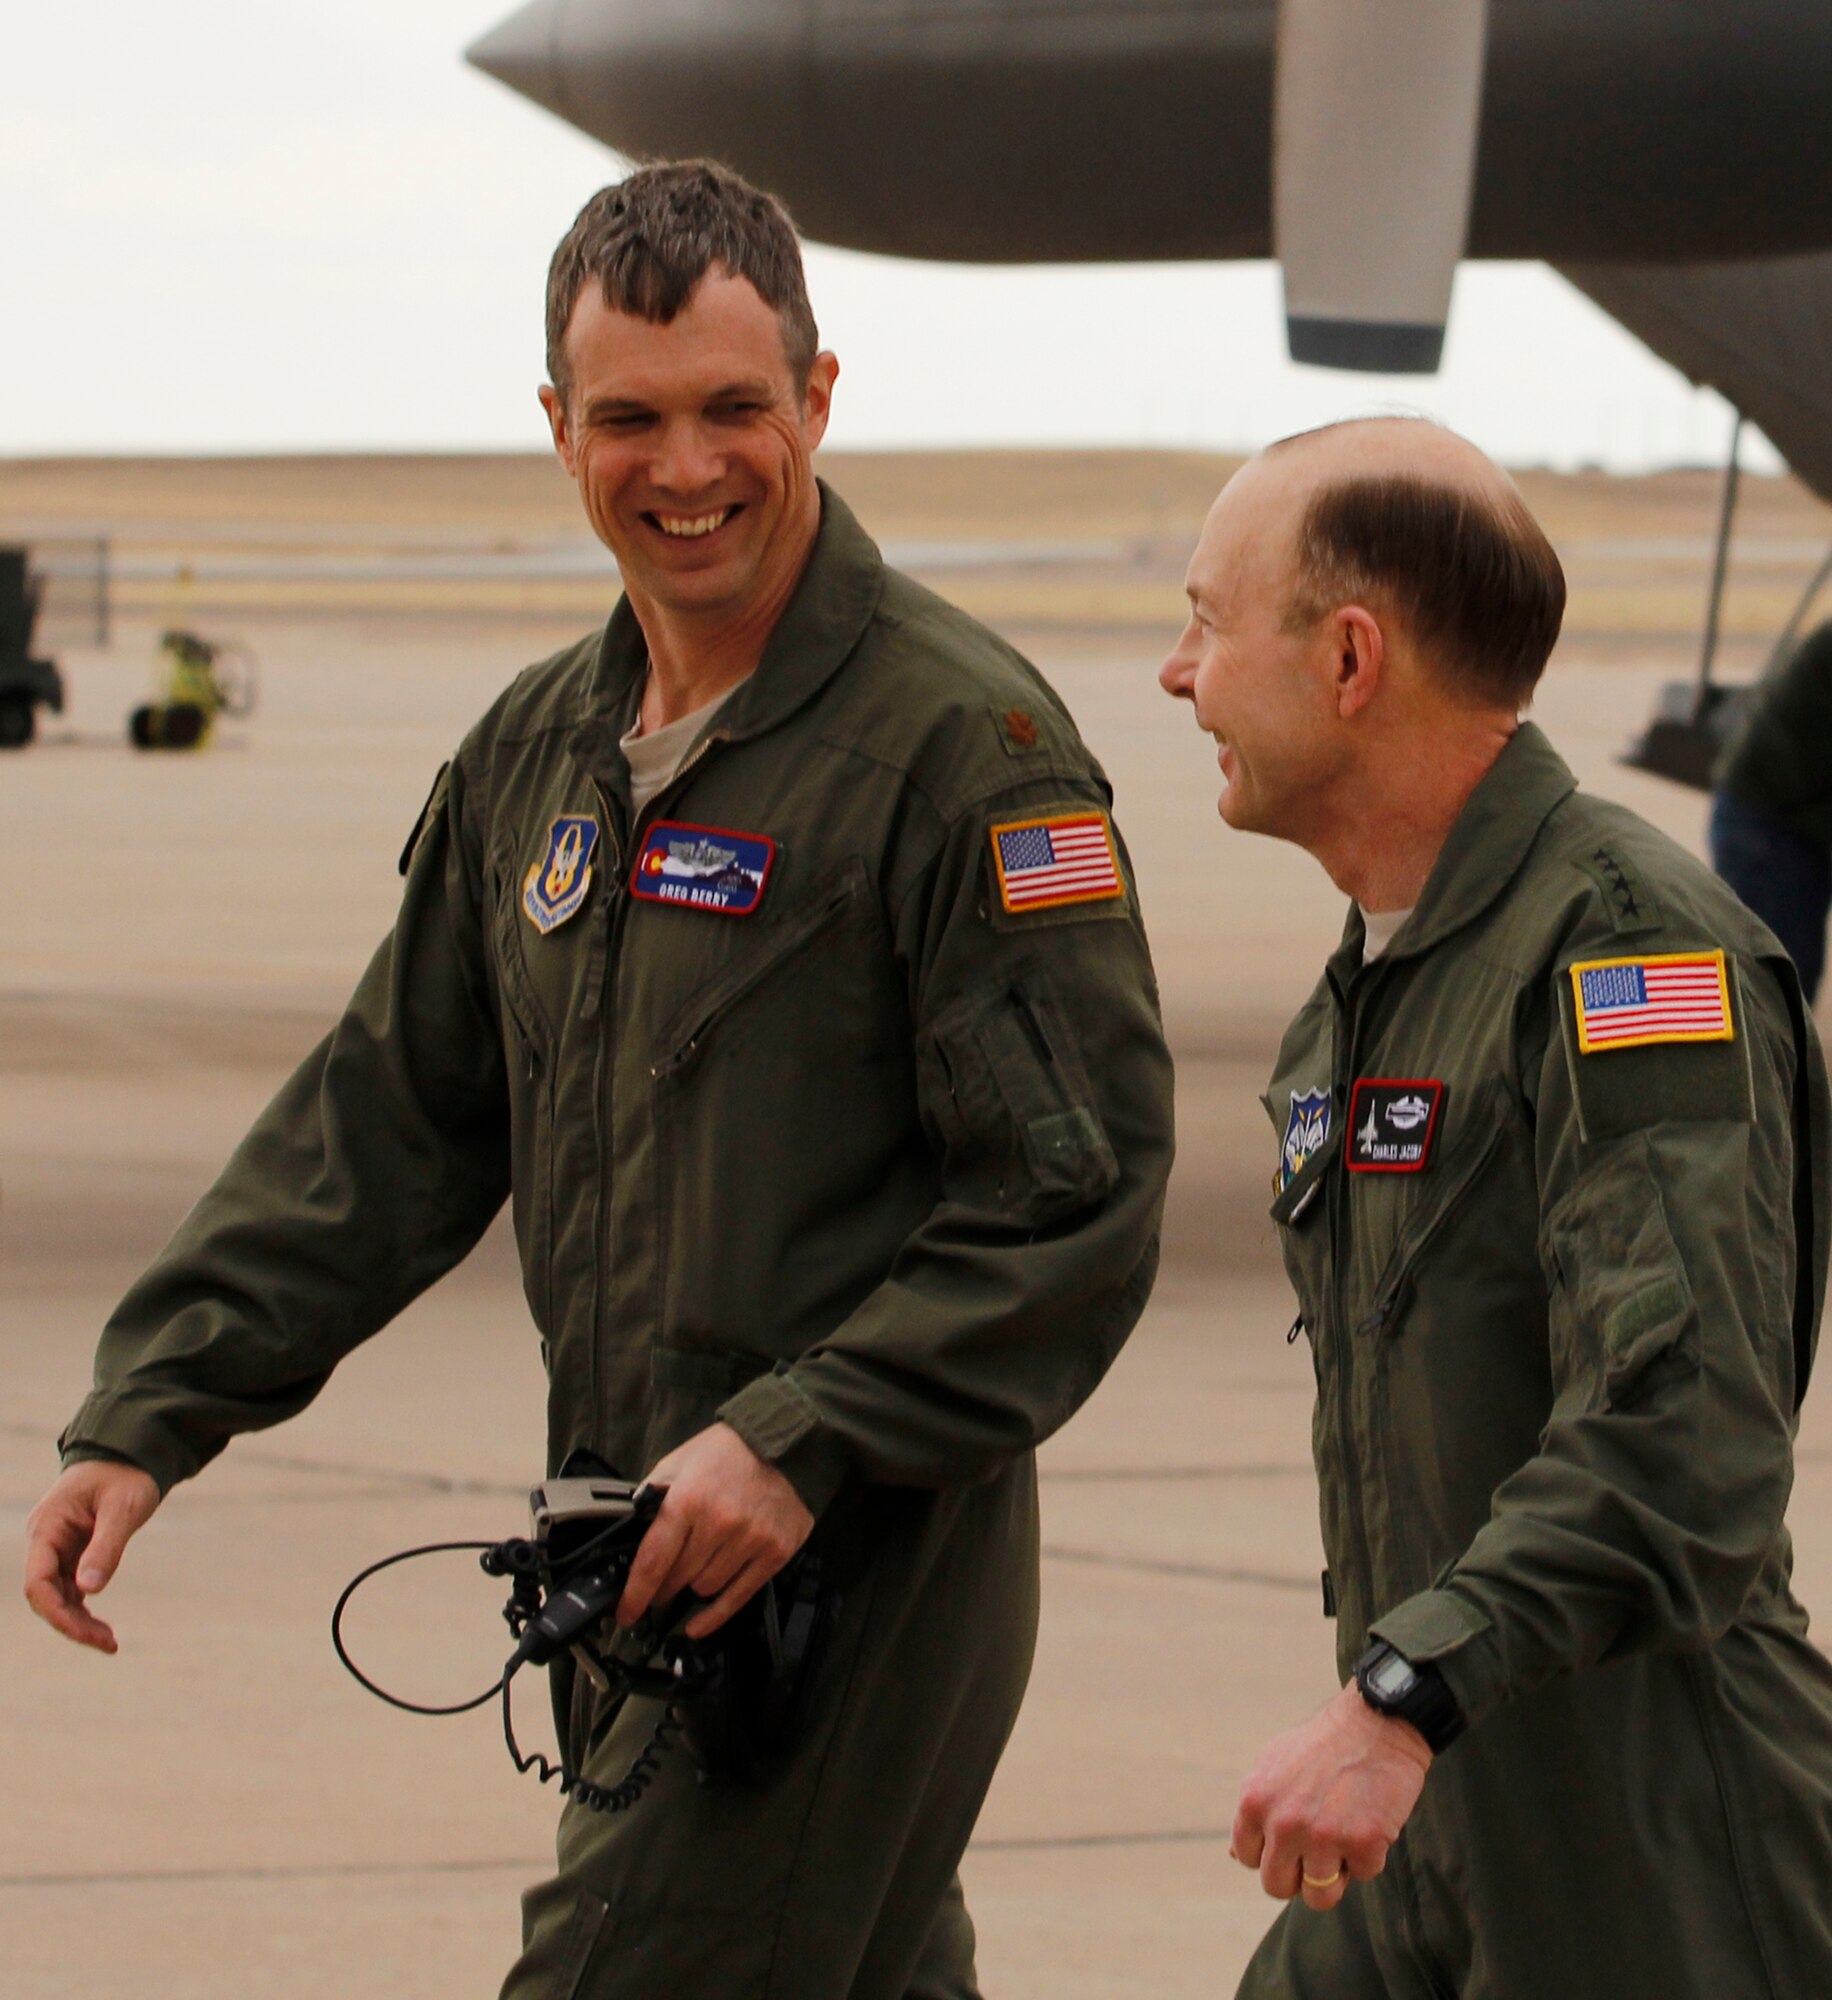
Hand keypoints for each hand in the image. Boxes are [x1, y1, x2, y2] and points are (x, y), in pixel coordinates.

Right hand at [23, 1460, 161, 1652]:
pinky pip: (69, 1590)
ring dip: (78, 1621)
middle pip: (45, 1595)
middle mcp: (45, 1541)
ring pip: (56, 1596)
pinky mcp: (70, 1554)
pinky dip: (83, 1610)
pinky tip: (101, 1628)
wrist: (129, 1455)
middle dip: (71, 1623)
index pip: (37, 1581)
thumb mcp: (123, 1508)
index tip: (85, 1634)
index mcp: (47, 1527)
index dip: (56, 1613)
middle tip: (109, 1643)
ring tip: (110, 1642)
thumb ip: (106, 1546)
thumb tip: (89, 1591)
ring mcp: (56, 1549)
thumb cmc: (126, 1475)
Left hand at [616, 1422, 813, 1640]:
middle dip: (663, 1586)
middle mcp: (719, 1523)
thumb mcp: (678, 1462)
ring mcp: (750, 1540)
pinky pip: (738, 1597)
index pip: (654, 1560)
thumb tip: (629, 1530)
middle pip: (678, 1578)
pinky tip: (697, 1626)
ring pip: (705, 1588)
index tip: (625, 1613)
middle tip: (659, 1585)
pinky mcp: (775, 1553)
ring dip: (694, 1585)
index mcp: (688, 1499)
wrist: (786, 1443)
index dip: (635, 1594)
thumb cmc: (727, 1452)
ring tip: (696, 1569)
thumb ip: (652, 1496)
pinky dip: (715, 1615)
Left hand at [1231, 1682, 1432, 1910]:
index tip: (1289, 1838)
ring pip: (1320, 1896)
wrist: (1375, 1723)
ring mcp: (1323, 1836)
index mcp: (1255, 1802)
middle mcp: (1283, 1823)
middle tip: (1318, 1848)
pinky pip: (1363, 1874)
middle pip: (1277, 1886)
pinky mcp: (1363, 1843)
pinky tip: (1370, 1818)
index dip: (1270, 1853)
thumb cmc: (1322, 1746)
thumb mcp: (1273, 1766)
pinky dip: (1370, 1854)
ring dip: (1335, 1874)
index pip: (1247, 1859)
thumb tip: (1233, 1856)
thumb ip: (1254, 1812)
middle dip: (1297, 1875)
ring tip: (1344, 1837)